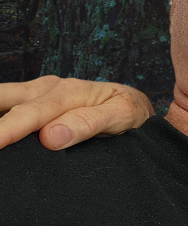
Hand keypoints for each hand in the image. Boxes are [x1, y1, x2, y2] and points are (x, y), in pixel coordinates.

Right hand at [0, 76, 154, 149]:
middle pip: (8, 103)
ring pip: (4, 100)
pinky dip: (1, 113)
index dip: (8, 130)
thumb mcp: (122, 115)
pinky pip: (9, 105)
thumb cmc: (130, 110)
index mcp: (70, 92)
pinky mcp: (36, 100)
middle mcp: (50, 88)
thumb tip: (51, 137)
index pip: (31, 114)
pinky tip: (1, 129)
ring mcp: (40, 93)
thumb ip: (88, 124)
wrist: (136, 105)